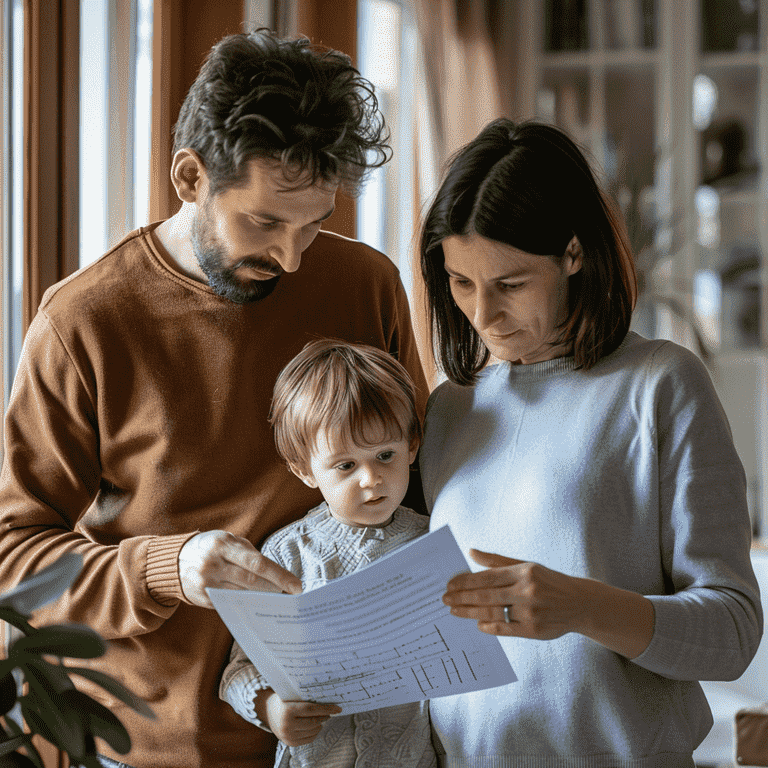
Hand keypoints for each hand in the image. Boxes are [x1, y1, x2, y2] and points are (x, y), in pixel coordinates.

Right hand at [178, 530, 301, 607]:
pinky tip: (260, 605)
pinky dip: (247, 603)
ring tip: (280, 600)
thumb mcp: (226, 540)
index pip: (257, 562)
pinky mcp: (203, 598)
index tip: (296, 585)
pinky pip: (230, 602)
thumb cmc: (208, 547)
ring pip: (242, 594)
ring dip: (263, 598)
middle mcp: (213, 563)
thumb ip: (248, 553)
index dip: (279, 575)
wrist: (172, 561)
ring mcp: (206, 583)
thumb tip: (275, 572)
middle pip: (251, 581)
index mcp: (222, 544)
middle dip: (275, 589)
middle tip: (292, 597)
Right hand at [259, 690, 341, 746]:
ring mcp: (287, 736)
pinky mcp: (290, 743)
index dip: (326, 709)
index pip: (311, 710)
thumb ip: (306, 696)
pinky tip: (315, 725)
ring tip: (322, 717)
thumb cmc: (283, 699)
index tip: (338, 708)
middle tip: (331, 711)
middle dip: (325, 716)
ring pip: (312, 731)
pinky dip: (315, 732)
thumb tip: (327, 696)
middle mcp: (286, 725)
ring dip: (320, 724)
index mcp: (287, 710)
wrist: (268, 712)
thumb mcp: (292, 694)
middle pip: (313, 722)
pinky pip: (309, 739)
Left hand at [443, 549, 653, 657]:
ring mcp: (531, 612)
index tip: (449, 584)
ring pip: (493, 613)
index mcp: (523, 572)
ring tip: (454, 611)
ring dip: (470, 613)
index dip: (465, 581)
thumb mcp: (526, 565)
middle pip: (486, 596)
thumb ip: (497, 561)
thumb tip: (471, 552)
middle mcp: (527, 591)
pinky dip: (489, 627)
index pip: (487, 577)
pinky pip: (505, 630)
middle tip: (444, 599)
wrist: (579, 603)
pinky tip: (477, 624)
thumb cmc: (547, 581)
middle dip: (462, 597)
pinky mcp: (534, 630)